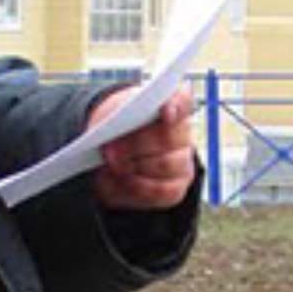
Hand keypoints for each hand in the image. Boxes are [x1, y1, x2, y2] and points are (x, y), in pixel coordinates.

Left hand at [88, 86, 196, 210]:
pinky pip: (160, 190)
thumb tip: (112, 138)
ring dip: (134, 166)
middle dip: (136, 145)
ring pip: (164, 165)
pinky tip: (122, 180)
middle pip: (167, 138)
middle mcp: (182, 133)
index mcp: (171, 106)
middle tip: (110, 150)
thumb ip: (115, 118)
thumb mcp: (109, 115)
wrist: (111, 154)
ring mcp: (182, 162)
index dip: (176, 105)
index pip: (182, 101)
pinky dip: (137, 186)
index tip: (164, 111)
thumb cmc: (114, 128)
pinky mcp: (176, 188)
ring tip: (112, 165)